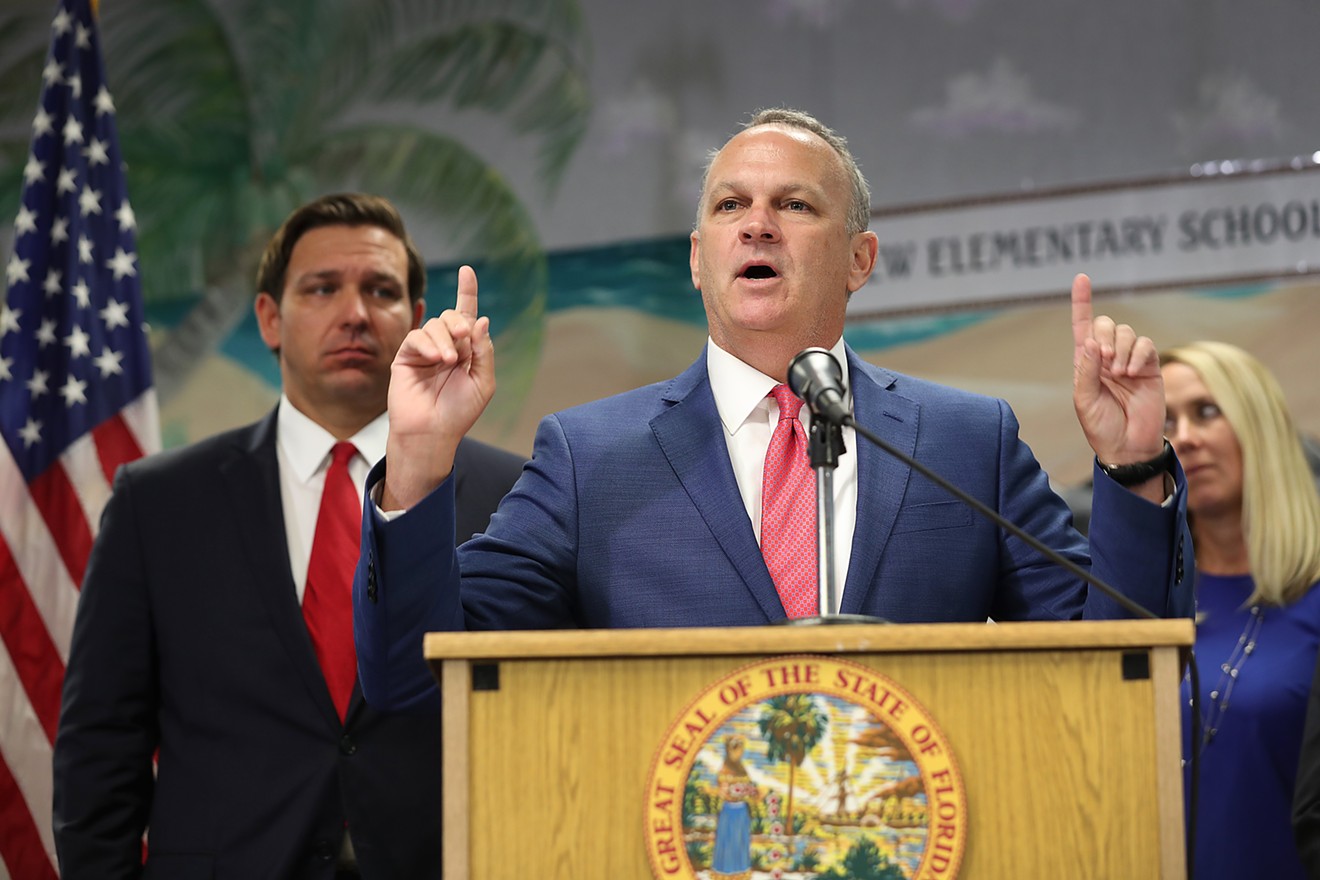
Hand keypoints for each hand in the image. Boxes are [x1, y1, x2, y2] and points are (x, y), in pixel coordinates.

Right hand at [383, 265, 494, 508]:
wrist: (433, 433)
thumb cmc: (459, 412)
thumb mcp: (483, 382)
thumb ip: (483, 351)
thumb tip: (481, 320)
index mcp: (465, 351)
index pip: (467, 316)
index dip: (467, 292)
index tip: (467, 271)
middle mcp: (445, 346)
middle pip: (452, 317)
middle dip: (460, 323)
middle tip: (464, 340)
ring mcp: (424, 351)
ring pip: (435, 325)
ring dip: (446, 339)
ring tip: (449, 362)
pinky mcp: (405, 356)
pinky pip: (417, 337)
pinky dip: (428, 344)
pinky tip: (435, 359)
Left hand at [1070, 274, 1165, 480]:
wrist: (1128, 446)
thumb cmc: (1101, 426)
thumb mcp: (1085, 399)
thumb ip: (1087, 370)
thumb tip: (1091, 341)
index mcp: (1086, 363)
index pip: (1083, 326)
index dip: (1081, 302)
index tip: (1081, 278)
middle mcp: (1107, 357)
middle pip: (1106, 324)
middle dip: (1105, 336)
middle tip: (1105, 360)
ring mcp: (1129, 360)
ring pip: (1126, 332)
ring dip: (1121, 349)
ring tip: (1121, 374)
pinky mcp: (1150, 366)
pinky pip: (1145, 345)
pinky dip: (1138, 354)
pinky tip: (1134, 373)